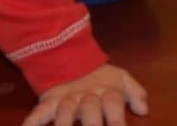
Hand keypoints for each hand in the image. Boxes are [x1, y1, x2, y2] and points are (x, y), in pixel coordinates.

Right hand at [21, 64, 148, 125]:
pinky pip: (39, 112)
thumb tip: (144, 110)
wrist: (70, 57)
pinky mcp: (49, 102)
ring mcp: (66, 100)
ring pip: (65, 114)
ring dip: (64, 125)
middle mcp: (86, 97)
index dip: (116, 119)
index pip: (113, 104)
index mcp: (106, 91)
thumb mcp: (121, 79)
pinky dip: (32, 122)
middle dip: (93, 125)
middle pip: (90, 111)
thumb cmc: (101, 78)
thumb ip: (135, 93)